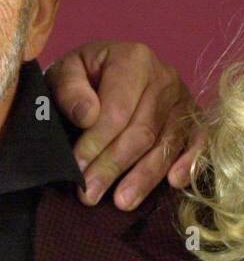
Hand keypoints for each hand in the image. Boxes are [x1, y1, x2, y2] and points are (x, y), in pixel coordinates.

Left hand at [45, 41, 202, 209]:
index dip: (97, 142)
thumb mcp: (65, 72)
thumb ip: (69, 90)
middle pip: (141, 130)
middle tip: (90, 194)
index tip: (77, 168)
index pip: (117, 110)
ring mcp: (182, 99)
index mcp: (132, 59)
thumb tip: (87, 116)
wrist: (103, 69)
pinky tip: (173, 182)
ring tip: (121, 201)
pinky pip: (196, 142)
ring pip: (166, 143)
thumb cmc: (82, 74)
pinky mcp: (192, 118)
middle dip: (113, 166)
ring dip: (144, 176)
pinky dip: (187, 163)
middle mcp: (164, 77)